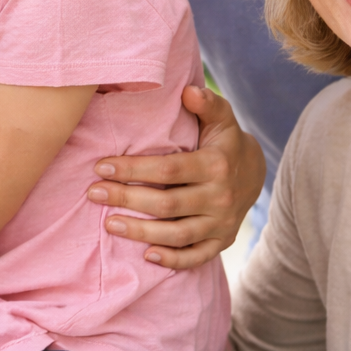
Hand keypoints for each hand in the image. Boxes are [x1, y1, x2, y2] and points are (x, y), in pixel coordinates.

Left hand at [85, 85, 264, 268]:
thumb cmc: (224, 140)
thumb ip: (206, 103)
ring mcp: (222, 223)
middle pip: (167, 204)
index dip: (133, 169)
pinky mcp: (222, 242)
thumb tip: (188, 91)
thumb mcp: (221, 118)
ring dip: (141, 231)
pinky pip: (196, 257)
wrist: (256, 172)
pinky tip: (146, 255)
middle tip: (93, 193)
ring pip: (178, 235)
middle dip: (126, 199)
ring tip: (109, 224)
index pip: (168, 170)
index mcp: (216, 165)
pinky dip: (172, 260)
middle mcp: (220, 197)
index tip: (102, 166)